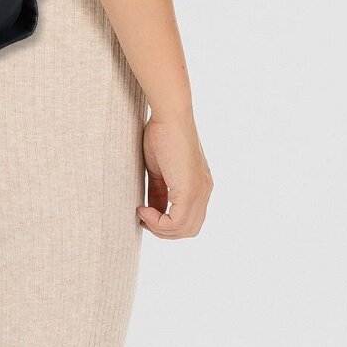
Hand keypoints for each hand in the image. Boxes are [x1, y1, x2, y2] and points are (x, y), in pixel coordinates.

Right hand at [137, 109, 212, 238]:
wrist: (170, 115)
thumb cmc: (161, 133)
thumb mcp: (159, 170)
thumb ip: (158, 191)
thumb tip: (150, 210)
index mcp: (200, 184)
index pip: (189, 218)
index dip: (166, 223)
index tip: (145, 212)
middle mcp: (204, 190)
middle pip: (189, 229)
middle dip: (163, 231)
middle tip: (143, 218)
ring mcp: (200, 191)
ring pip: (184, 229)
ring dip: (159, 228)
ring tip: (142, 214)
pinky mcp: (190, 190)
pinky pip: (177, 222)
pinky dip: (158, 222)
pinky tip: (143, 209)